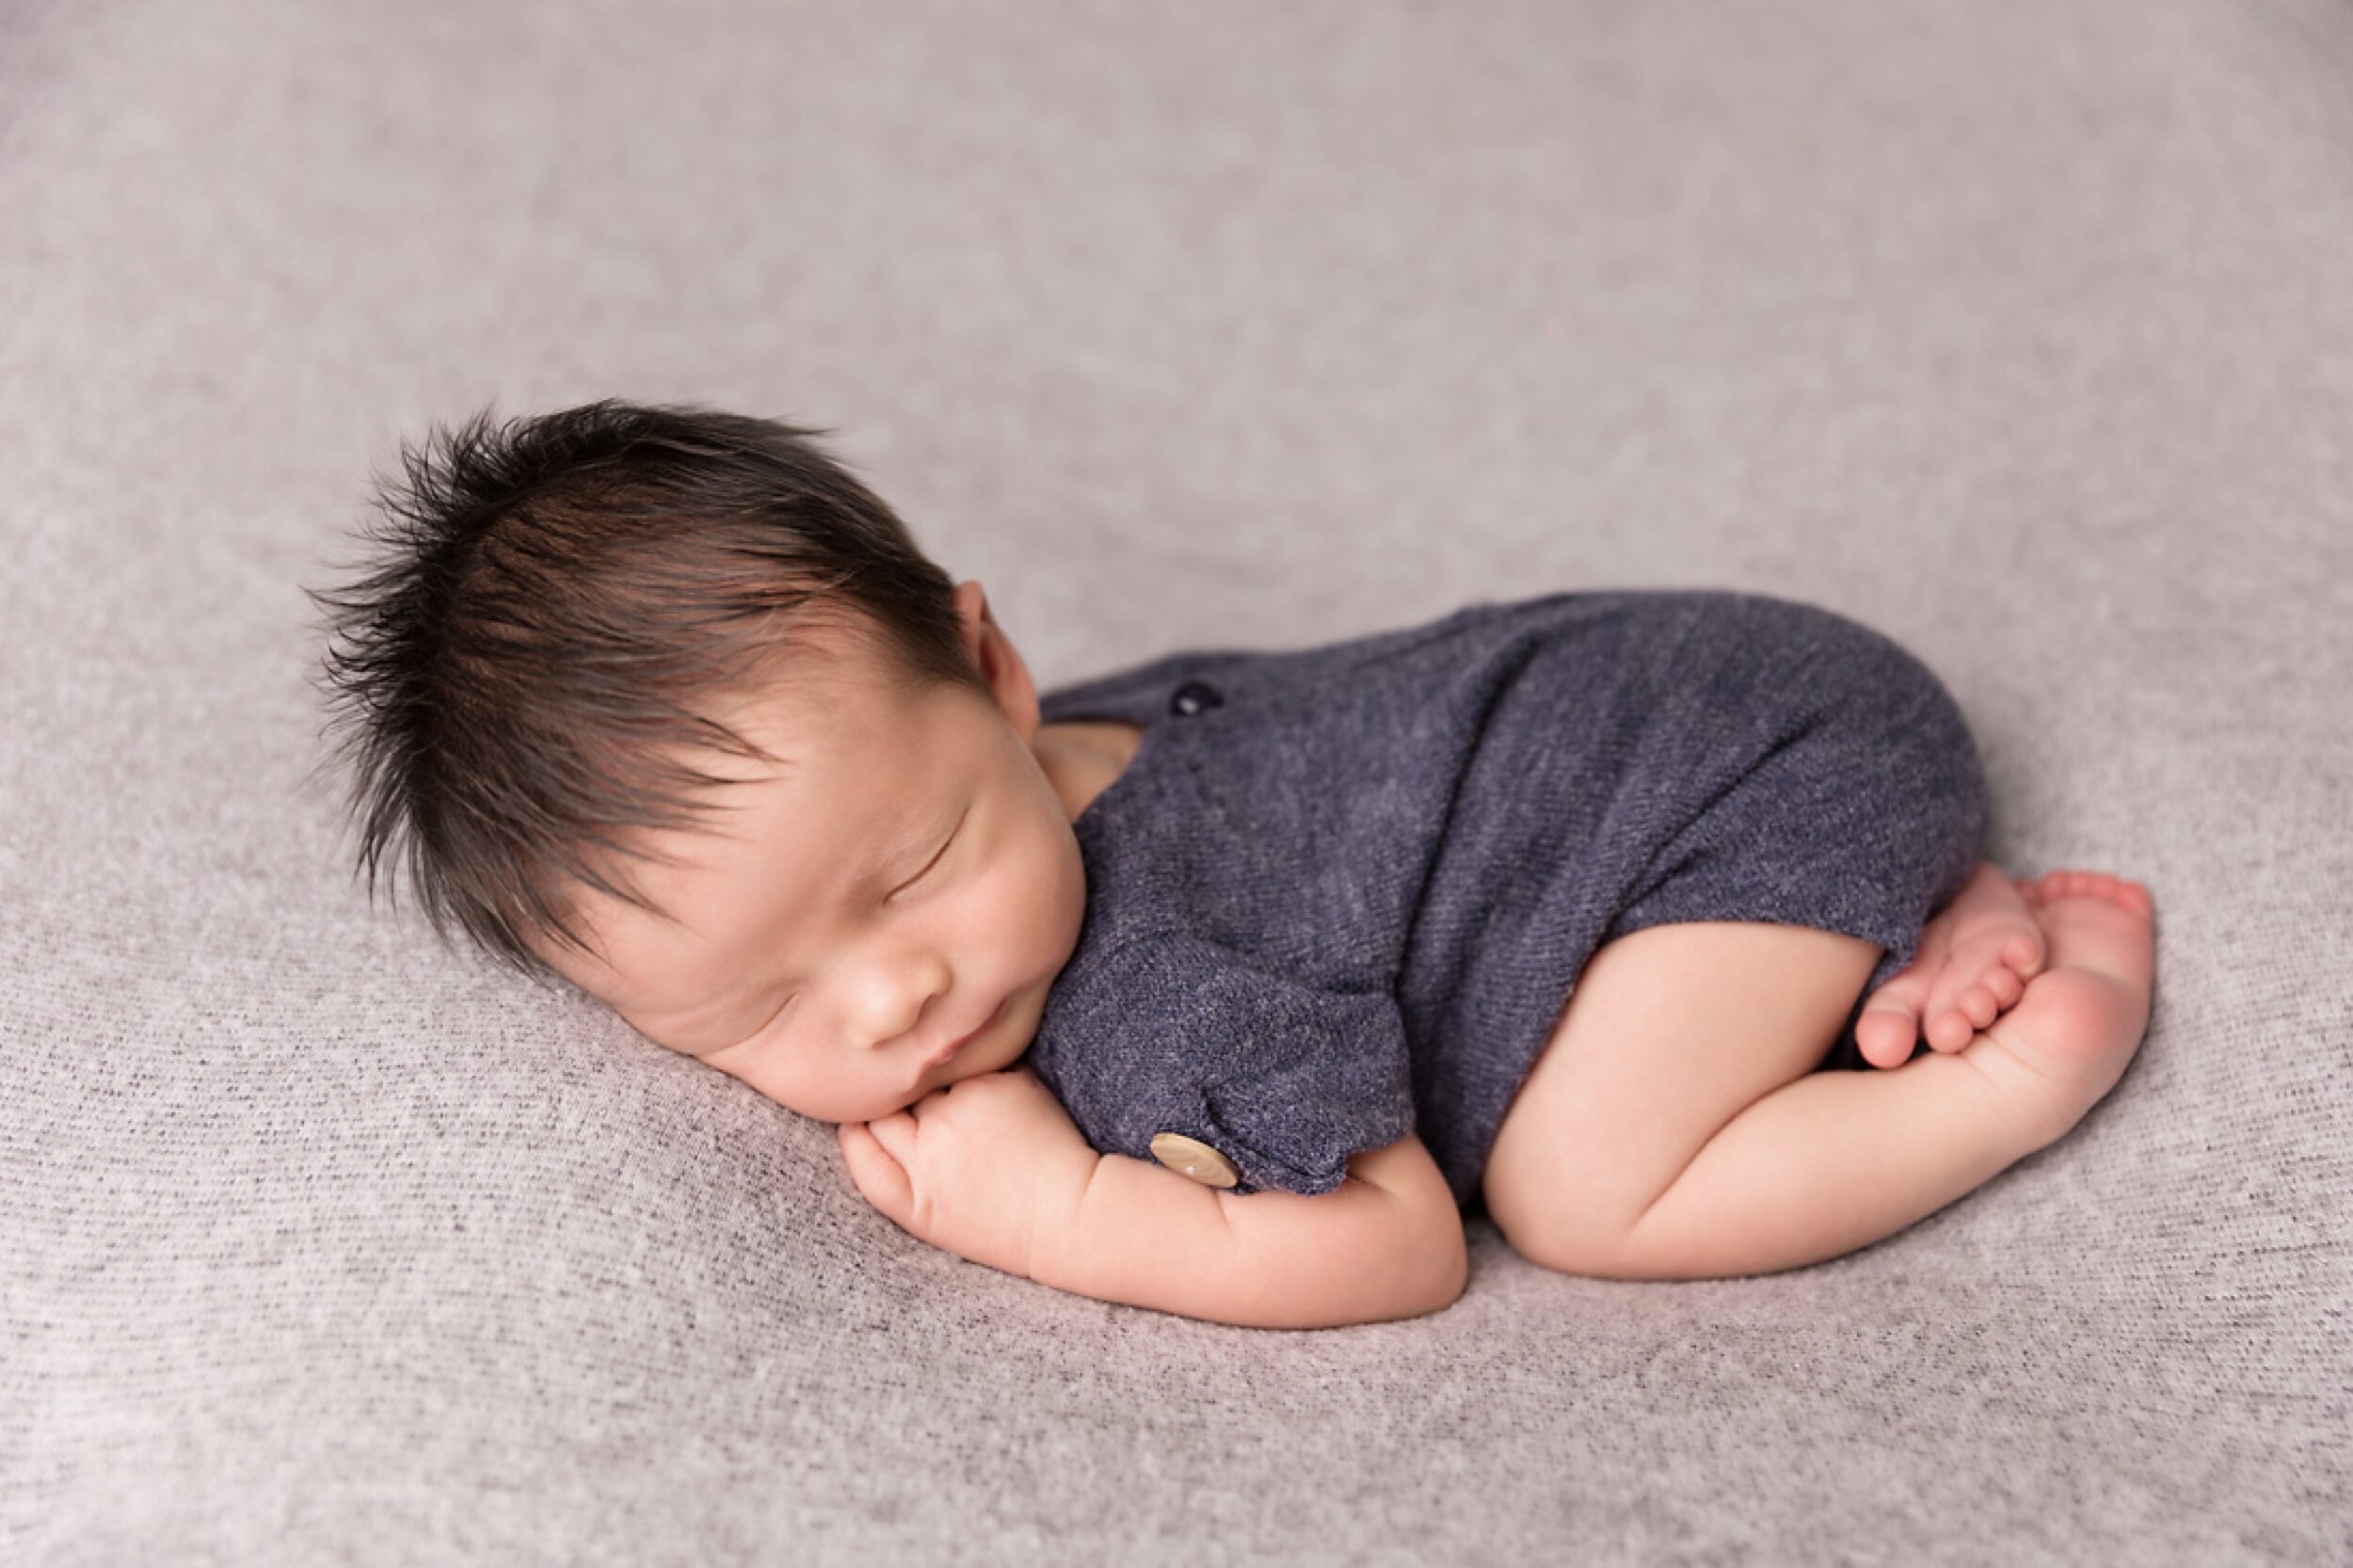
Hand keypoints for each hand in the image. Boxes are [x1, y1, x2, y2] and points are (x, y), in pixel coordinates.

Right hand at [837, 1067, 1101, 1280]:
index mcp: (908, 1195)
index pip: (856, 1142)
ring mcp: (958, 1114)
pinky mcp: (992, 1086)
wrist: (1069, 1216)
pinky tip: (1007, 1114)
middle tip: (933, 1120)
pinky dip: (986, 1084)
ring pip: (930, 1084)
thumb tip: (865, 1115)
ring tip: (982, 1127)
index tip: (869, 1121)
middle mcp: (926, 1152)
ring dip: (944, 1093)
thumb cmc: (1003, 1221)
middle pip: (885, 1106)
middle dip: (897, 1104)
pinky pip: (973, 1072)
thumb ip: (895, 1171)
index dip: (857, 1126)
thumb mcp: (931, 1216)